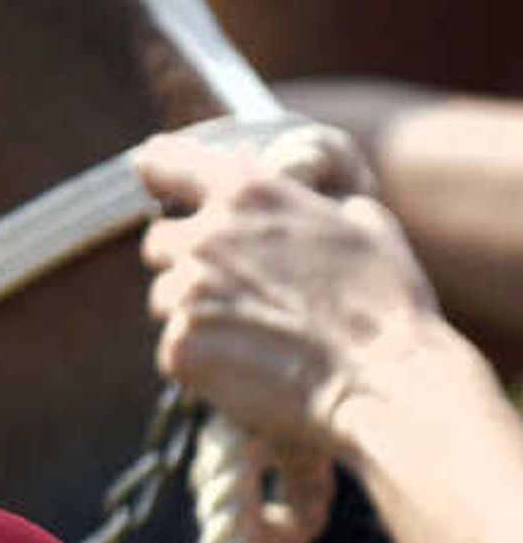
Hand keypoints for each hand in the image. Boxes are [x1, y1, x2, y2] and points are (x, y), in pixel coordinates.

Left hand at [135, 132, 443, 464]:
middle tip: (239, 290)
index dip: (160, 171)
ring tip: (255, 334)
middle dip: (188, 261)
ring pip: (164, 297)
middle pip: (161, 241)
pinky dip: (202, 359)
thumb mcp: (364, 222)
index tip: (153, 176)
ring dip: (194, 311)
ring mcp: (186, 291)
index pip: (164, 161)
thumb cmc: (388, 304)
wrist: (388, 381)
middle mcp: (206, 235)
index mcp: (247, 192)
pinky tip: (250, 367)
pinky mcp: (180, 346)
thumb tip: (301, 184)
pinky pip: (175, 348)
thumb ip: (311, 198)